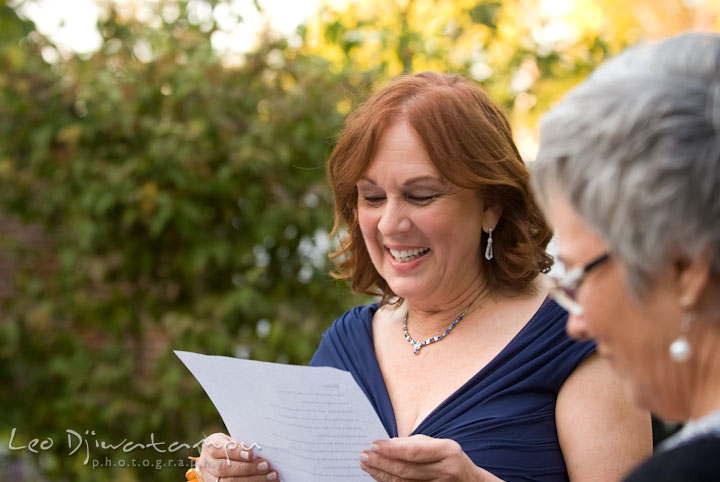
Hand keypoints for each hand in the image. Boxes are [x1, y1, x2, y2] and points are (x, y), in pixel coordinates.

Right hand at [198, 433, 278, 480]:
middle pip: (225, 469)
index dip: (235, 452)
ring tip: (271, 476)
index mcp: (209, 448)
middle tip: (266, 465)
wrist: (217, 461)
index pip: (219, 449)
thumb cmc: (228, 447)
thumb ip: (239, 444)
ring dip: (254, 479)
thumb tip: (259, 450)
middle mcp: (207, 465)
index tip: (251, 454)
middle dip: (248, 468)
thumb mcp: (230, 441)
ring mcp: (211, 479)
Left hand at [359, 434, 497, 481]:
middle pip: (406, 470)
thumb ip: (414, 443)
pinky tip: (378, 476)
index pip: (413, 452)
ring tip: (366, 465)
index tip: (373, 444)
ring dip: (381, 474)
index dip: (391, 449)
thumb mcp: (439, 445)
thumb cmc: (451, 459)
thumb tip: (388, 444)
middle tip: (364, 455)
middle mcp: (445, 471)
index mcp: (447, 452)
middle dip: (381, 462)